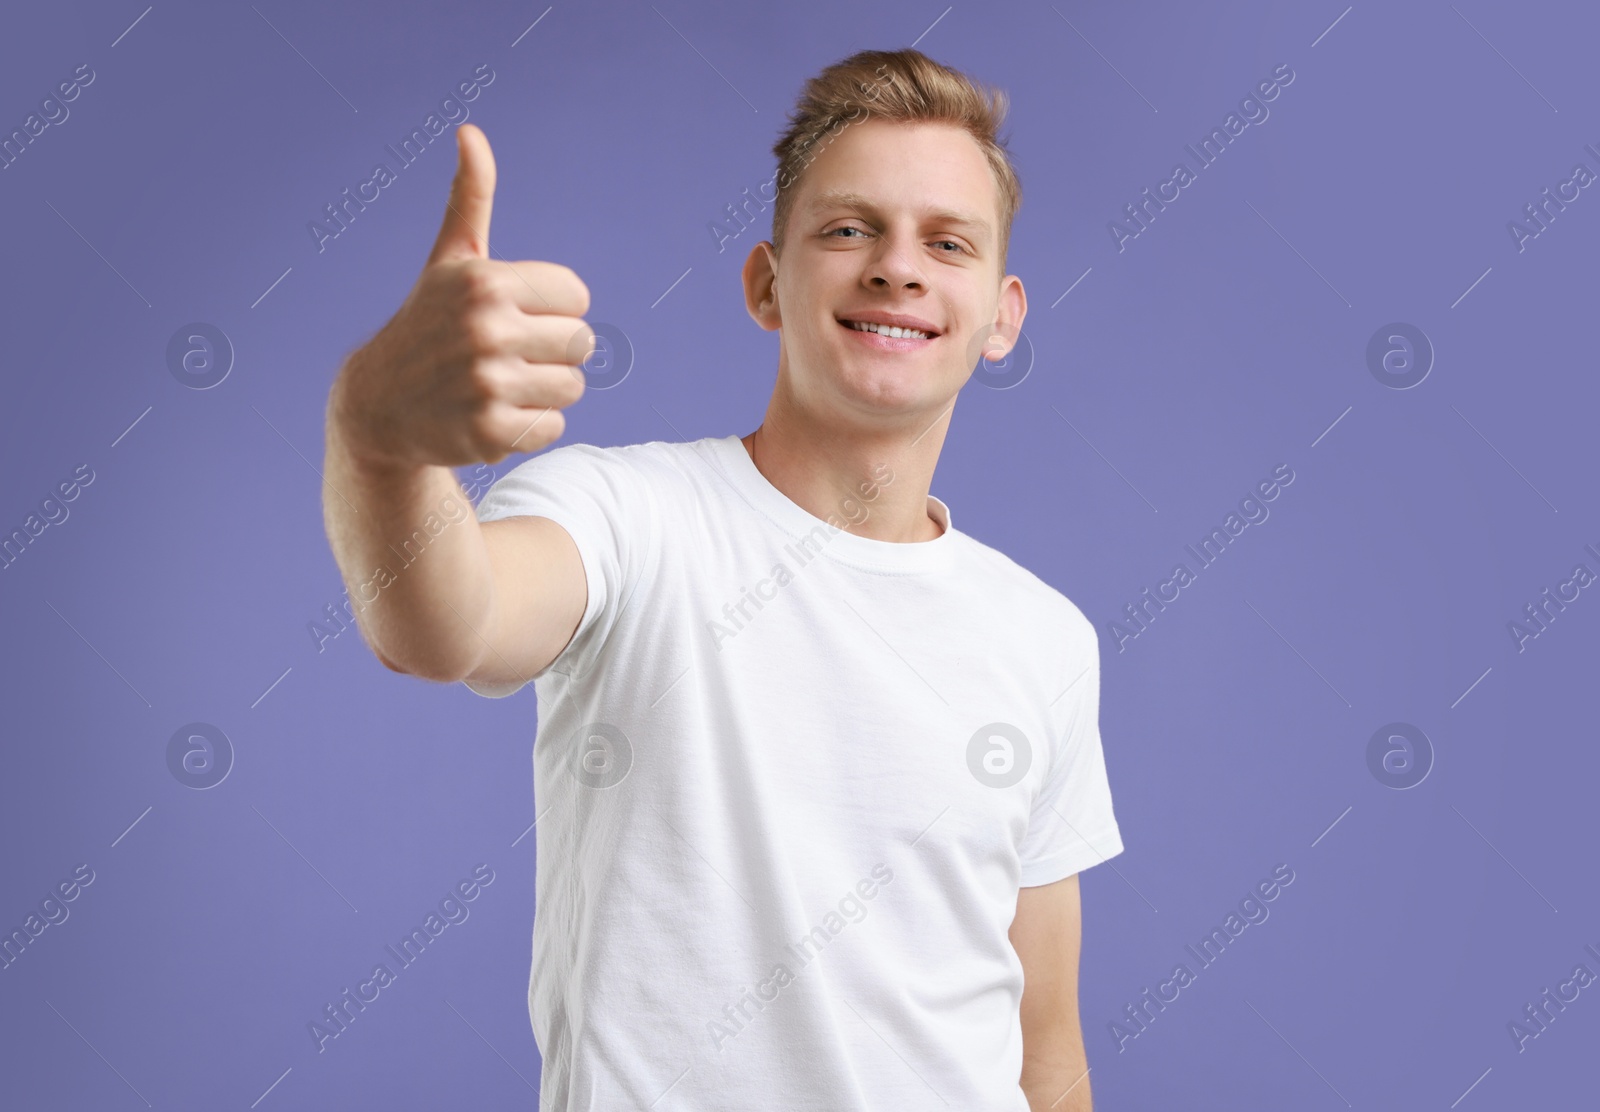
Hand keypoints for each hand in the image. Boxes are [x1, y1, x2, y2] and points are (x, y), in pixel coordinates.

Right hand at [331, 124, 593, 467]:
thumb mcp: (449, 260)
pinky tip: (491, 416)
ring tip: (498, 385)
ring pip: (572, 388)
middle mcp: (486, 329)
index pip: (577, 297)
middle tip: (507, 355)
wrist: (377, 406)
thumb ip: (470, 199)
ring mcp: (488, 384)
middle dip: (552, 351)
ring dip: (544, 391)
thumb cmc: (428, 323)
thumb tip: (470, 132)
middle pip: (583, 343)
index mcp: (487, 282)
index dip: (551, 309)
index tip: (512, 315)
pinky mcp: (490, 433)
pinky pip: (553, 427)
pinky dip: (530, 427)